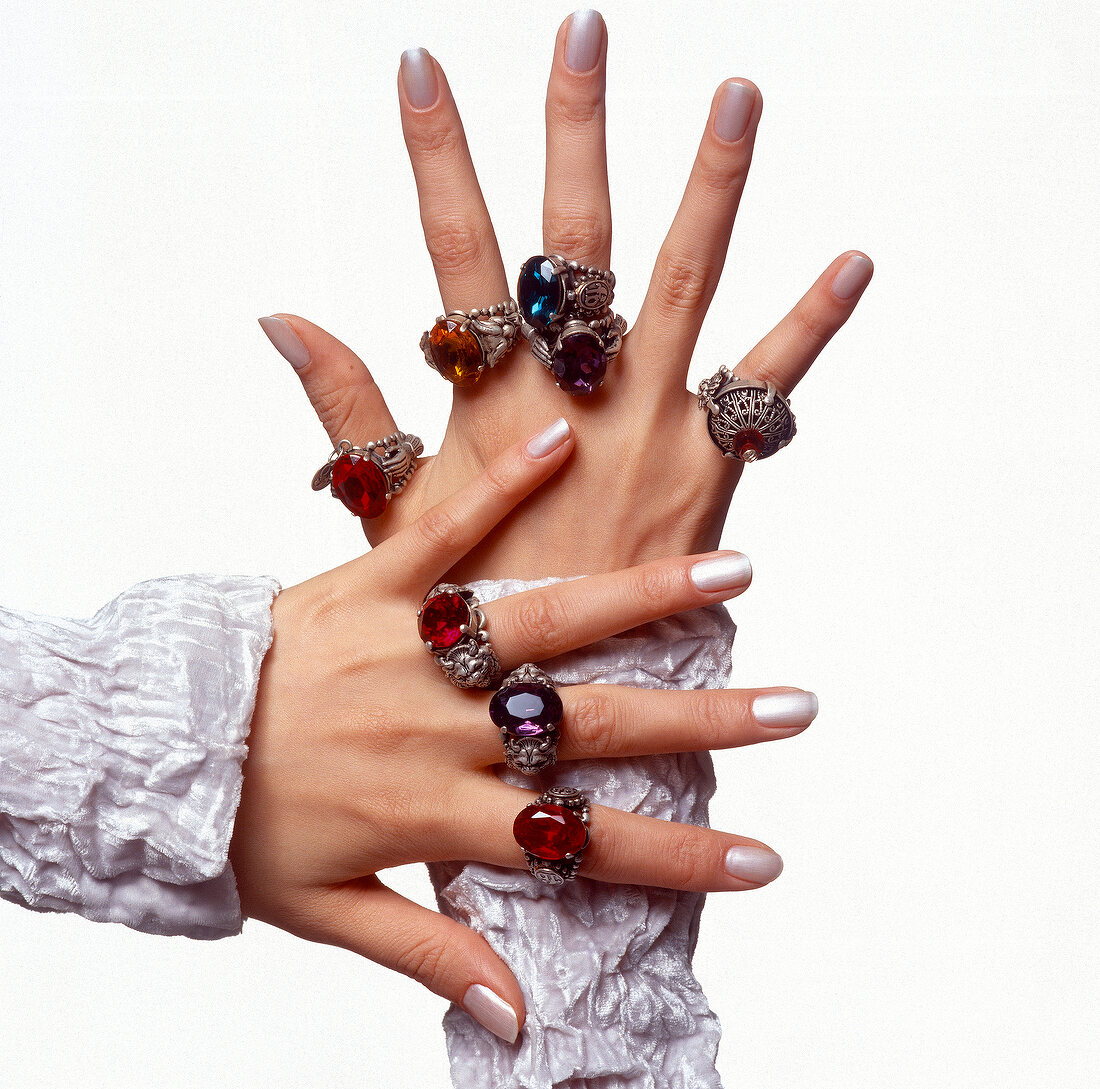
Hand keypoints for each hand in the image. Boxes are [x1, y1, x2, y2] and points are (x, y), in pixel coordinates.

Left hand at [230, 421, 812, 1040]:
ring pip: (539, 622)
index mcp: (433, 811)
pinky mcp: (364, 577)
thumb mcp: (331, 912)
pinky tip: (561, 445)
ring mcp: (406, 644)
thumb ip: (433, 952)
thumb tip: (521, 1017)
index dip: (675, 854)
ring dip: (639, 598)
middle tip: (794, 707)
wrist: (147, 750)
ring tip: (729, 573)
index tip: (764, 855)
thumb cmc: (242, 832)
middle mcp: (436, 725)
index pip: (579, 841)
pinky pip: (437, 527)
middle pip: (587, 725)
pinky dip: (499, 486)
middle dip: (700, 721)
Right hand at [258, 12, 872, 580]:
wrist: (555, 693)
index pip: (455, 251)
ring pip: (680, 283)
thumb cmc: (474, 601)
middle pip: (572, 240)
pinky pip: (768, 384)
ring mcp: (648, 424)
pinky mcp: (710, 466)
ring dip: (710, 185)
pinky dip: (811, 321)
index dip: (436, 155)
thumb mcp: (398, 509)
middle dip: (574, 129)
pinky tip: (854, 259)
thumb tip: (281, 319)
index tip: (421, 68)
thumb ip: (350, 409)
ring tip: (737, 92)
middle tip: (583, 29)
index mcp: (492, 398)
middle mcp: (573, 396)